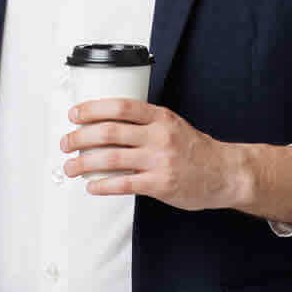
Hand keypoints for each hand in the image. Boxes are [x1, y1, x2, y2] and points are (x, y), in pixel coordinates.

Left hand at [60, 98, 237, 210]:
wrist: (225, 173)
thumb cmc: (196, 149)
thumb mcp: (172, 124)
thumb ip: (145, 123)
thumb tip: (107, 124)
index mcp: (160, 117)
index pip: (120, 107)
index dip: (93, 109)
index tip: (75, 113)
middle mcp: (159, 136)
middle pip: (109, 131)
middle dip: (80, 136)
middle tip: (66, 142)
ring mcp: (159, 161)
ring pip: (111, 158)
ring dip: (83, 162)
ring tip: (70, 166)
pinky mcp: (160, 185)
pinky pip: (123, 184)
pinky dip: (102, 185)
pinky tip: (91, 185)